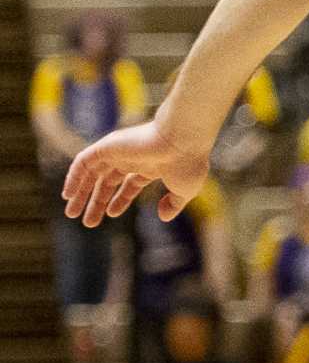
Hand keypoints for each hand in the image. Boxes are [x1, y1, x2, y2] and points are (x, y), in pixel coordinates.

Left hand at [62, 119, 210, 227]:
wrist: (182, 139)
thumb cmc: (188, 163)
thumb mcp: (185, 190)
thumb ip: (174, 204)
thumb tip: (163, 216)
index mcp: (151, 165)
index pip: (130, 183)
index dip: (120, 199)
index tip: (111, 214)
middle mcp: (133, 157)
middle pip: (108, 181)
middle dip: (97, 201)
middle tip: (88, 222)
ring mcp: (119, 151)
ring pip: (92, 173)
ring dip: (80, 193)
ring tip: (71, 214)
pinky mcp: (107, 146)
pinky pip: (83, 162)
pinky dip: (74, 177)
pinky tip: (68, 194)